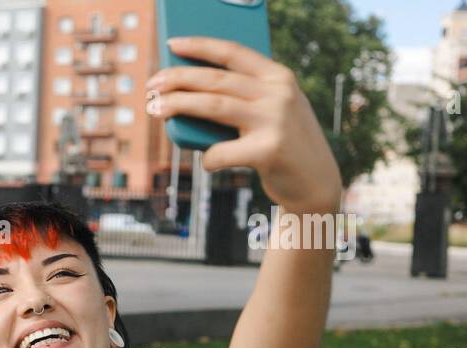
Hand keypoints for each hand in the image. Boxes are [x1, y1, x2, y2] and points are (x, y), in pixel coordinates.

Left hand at [146, 37, 342, 215]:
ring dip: (179, 105)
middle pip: (215, 79)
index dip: (199, 46)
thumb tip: (188, 93)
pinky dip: (208, 158)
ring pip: (213, 105)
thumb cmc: (282, 144)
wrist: (315, 183)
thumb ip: (244, 97)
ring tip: (155, 108)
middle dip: (178, 78)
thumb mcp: (272, 111)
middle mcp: (278, 93)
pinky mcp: (269, 150)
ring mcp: (275, 120)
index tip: (171, 44)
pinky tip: (207, 161)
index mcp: (278, 77)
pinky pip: (221, 151)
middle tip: (151, 84)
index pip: (233, 52)